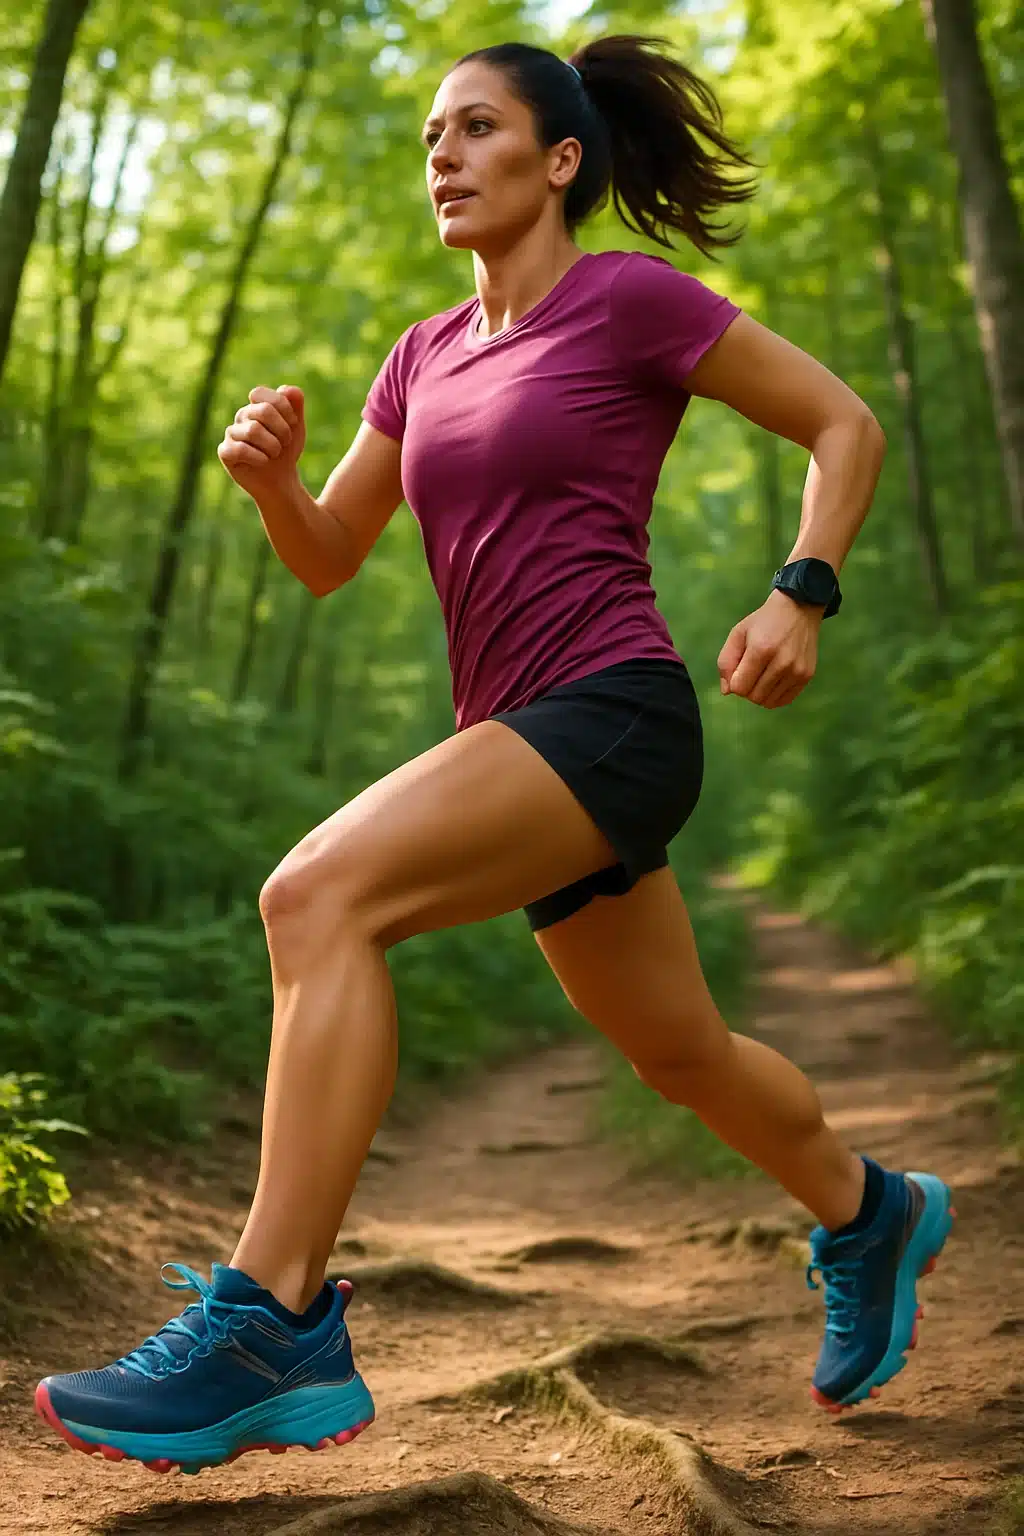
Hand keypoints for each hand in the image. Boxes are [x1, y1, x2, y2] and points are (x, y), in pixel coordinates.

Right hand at [217, 385, 306, 499]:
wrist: (281, 480)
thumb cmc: (286, 451)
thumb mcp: (297, 427)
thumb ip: (295, 405)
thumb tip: (289, 389)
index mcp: (255, 405)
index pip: (259, 393)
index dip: (282, 406)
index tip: (294, 422)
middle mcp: (241, 416)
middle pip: (262, 410)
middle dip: (282, 429)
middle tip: (286, 442)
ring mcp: (231, 433)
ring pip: (253, 430)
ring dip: (272, 445)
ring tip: (275, 454)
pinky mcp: (225, 452)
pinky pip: (240, 449)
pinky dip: (258, 457)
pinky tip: (263, 462)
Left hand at [717, 589, 820, 708]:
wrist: (799, 609)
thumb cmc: (763, 622)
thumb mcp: (738, 634)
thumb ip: (726, 662)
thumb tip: (727, 691)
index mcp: (761, 650)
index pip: (739, 687)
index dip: (734, 682)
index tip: (739, 669)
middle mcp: (782, 663)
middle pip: (754, 697)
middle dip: (746, 689)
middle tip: (751, 671)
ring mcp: (797, 671)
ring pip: (768, 702)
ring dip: (760, 693)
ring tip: (763, 674)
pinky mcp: (807, 676)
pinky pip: (784, 701)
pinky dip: (774, 696)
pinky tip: (773, 681)